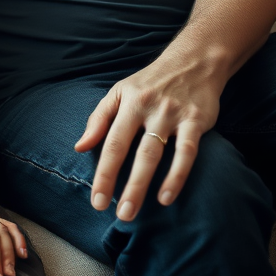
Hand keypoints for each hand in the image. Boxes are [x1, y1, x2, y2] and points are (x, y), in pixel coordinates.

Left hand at [74, 52, 223, 221]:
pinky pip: (187, 152)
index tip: (96, 200)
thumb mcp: (119, 92)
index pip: (109, 141)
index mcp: (126, 101)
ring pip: (154, 153)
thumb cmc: (150, 82)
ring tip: (134, 211)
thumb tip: (79, 147)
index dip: (102, 172)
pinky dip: (177, 175)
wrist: (192, 61)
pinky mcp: (196, 120)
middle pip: (130, 150)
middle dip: (121, 184)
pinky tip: (167, 196)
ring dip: (143, 184)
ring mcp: (172, 113)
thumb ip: (99, 119)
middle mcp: (147, 107)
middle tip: (117, 215)